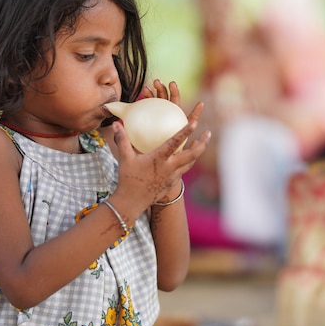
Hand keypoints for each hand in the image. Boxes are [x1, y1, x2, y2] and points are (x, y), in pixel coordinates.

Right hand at [111, 80, 210, 213]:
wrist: (132, 203)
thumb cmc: (128, 179)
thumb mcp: (125, 158)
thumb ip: (122, 140)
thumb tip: (116, 123)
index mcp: (158, 159)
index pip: (174, 143)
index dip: (185, 132)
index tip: (194, 123)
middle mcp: (169, 168)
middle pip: (191, 155)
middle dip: (202, 143)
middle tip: (208, 132)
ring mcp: (172, 176)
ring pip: (190, 162)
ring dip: (198, 152)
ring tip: (203, 142)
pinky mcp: (172, 183)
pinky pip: (184, 169)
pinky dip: (189, 161)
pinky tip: (189, 156)